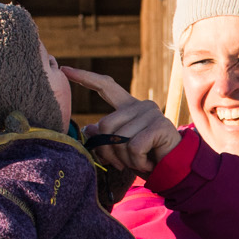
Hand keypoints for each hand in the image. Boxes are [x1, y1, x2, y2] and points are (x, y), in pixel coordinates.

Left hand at [61, 67, 180, 173]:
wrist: (174, 169)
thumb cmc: (146, 157)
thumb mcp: (121, 147)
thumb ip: (106, 135)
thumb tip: (88, 129)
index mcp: (128, 106)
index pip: (105, 86)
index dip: (84, 78)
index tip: (64, 69)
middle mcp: (140, 105)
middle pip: (106, 125)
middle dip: (108, 151)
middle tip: (120, 163)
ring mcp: (151, 113)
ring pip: (119, 139)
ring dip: (125, 159)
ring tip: (138, 162)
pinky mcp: (159, 125)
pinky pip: (134, 147)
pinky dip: (137, 161)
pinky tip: (147, 163)